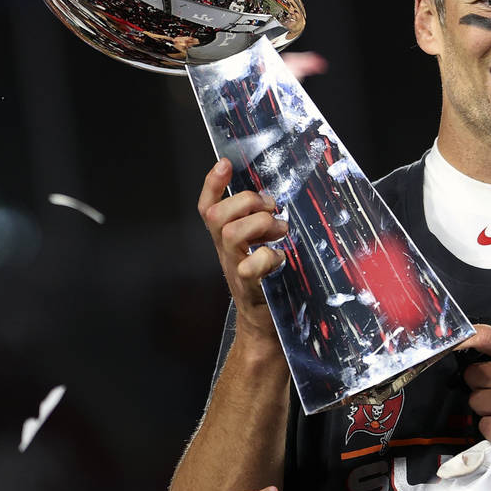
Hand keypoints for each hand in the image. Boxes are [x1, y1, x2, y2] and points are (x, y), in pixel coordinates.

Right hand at [197, 159, 288, 343]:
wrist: (266, 326)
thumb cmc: (269, 282)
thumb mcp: (260, 248)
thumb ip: (261, 224)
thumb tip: (277, 199)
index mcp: (227, 240)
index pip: (208, 207)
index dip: (212, 184)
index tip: (225, 164)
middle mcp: (226, 252)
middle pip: (217, 216)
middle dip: (247, 202)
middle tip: (272, 209)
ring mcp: (235, 269)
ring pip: (231, 234)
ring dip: (259, 225)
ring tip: (280, 231)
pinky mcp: (250, 287)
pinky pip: (249, 267)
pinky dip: (267, 257)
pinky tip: (281, 258)